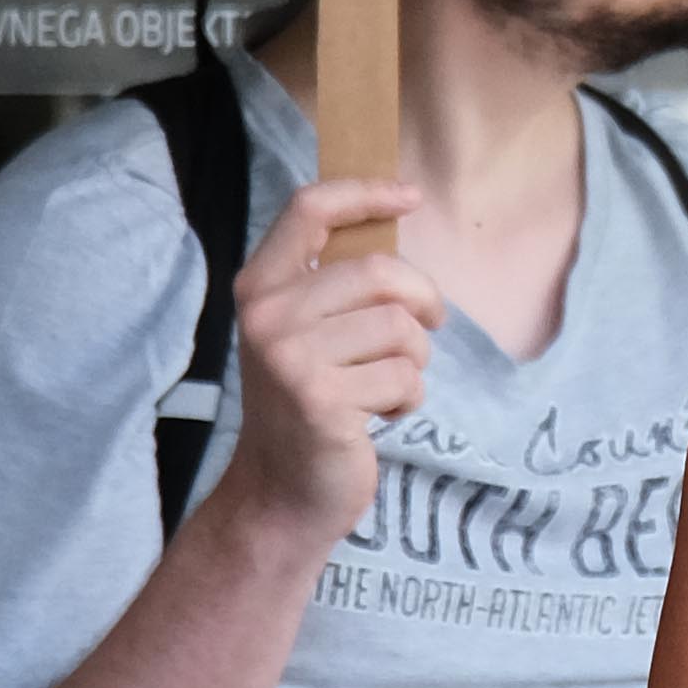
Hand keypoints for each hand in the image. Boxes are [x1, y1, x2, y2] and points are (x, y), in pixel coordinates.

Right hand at [198, 173, 440, 545]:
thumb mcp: (304, 332)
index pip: (309, 209)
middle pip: (378, 271)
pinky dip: (408, 399)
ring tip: (387, 384)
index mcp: (259, 287)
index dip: (366, 193)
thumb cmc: (309, 404)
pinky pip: (404, 377)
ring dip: (414, 360)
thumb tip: (396, 212)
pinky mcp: (320, 400)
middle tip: (428, 328)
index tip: (411, 197)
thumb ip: (333, 283)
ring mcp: (290, 358)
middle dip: (422, 301)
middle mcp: (266, 316)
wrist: (282, 493)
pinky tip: (379, 415)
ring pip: (400, 327)